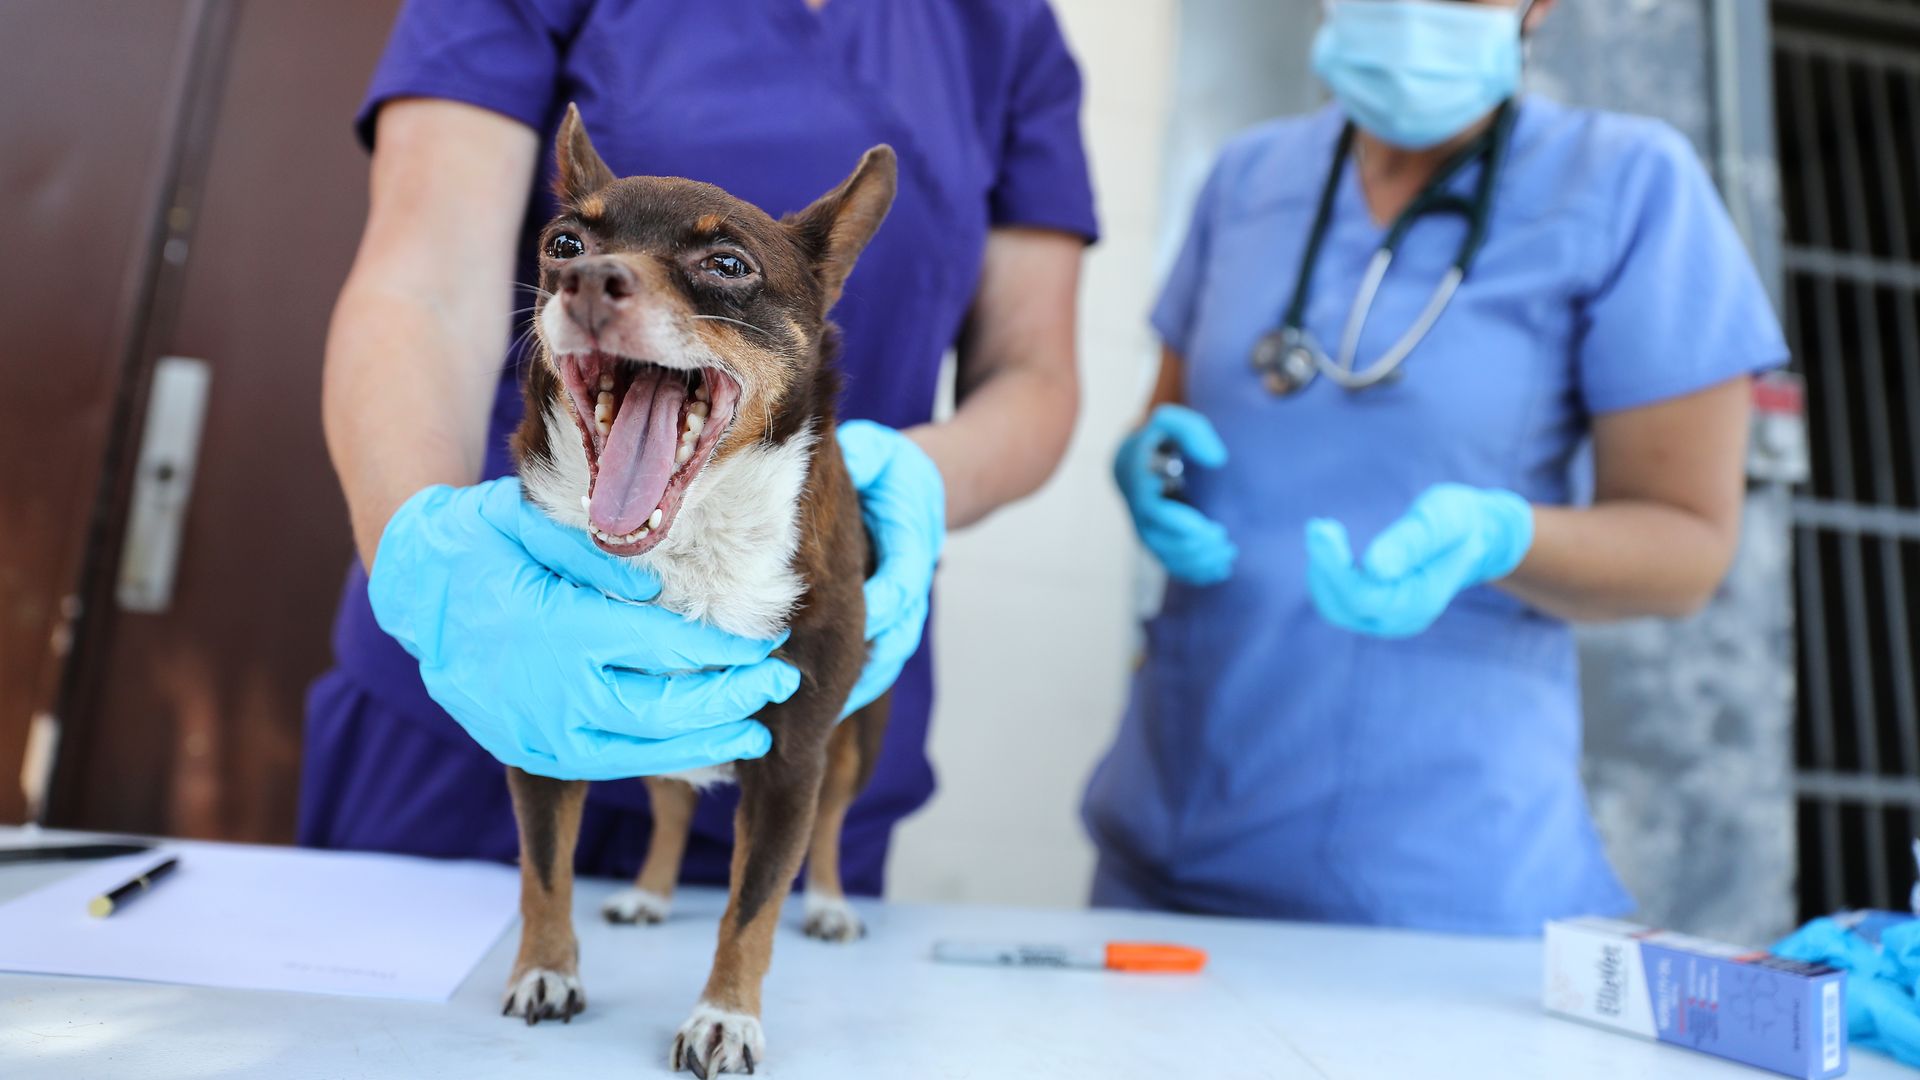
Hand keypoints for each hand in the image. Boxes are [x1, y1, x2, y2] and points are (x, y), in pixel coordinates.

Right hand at [368, 477, 798, 779]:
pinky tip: (702, 751)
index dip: (723, 649)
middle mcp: (555, 691)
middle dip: (732, 700)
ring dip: (707, 744)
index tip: (769, 642)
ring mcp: (543, 732)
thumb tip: (657, 585)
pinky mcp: (536, 753)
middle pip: (664, 708)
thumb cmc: (481, 545)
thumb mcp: (525, 520)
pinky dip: (662, 760)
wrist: (416, 593)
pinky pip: (612, 764)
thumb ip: (594, 550)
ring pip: (643, 749)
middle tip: (782, 685)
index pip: (662, 646)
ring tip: (757, 734)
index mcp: (560, 629)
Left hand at [837, 420, 945, 716]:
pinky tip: (822, 707)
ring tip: (820, 717)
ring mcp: (904, 603)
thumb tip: (829, 459)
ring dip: (858, 685)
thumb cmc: (890, 464)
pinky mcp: (889, 617)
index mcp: (914, 539)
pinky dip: (855, 683)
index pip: (901, 581)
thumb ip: (862, 456)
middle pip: (898, 632)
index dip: (876, 606)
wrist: (924, 482)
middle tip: (822, 693)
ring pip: (889, 653)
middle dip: (862, 664)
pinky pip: (878, 656)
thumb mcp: (878, 450)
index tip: (837, 625)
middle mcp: (913, 578)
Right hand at [1113, 404, 1236, 584]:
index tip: (1217, 529)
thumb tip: (1217, 459)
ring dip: (1202, 564)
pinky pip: (1174, 567)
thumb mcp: (1173, 422)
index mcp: (1143, 489)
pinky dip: (1197, 574)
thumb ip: (1193, 432)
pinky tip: (1221, 571)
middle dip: (1200, 550)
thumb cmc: (1161, 439)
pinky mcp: (1158, 545)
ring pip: (1171, 560)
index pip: (1157, 515)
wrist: (1136, 462)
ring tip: (1230, 554)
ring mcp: (1148, 533)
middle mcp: (1142, 517)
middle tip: (1229, 543)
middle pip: (1166, 545)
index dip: (1186, 526)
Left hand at [1305, 483, 1534, 637]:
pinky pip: (1337, 603)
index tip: (1320, 529)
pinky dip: (1327, 575)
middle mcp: (1403, 619)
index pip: (1364, 595)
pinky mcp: (1375, 612)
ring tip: (1324, 530)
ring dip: (1322, 570)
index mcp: (1422, 601)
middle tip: (1318, 525)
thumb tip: (1374, 566)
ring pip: (1334, 607)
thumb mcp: (1443, 520)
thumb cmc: (1459, 522)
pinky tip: (1331, 545)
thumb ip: (1412, 542)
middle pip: (1344, 605)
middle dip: (1325, 564)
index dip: (1335, 565)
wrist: (1474, 537)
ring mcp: (1388, 620)